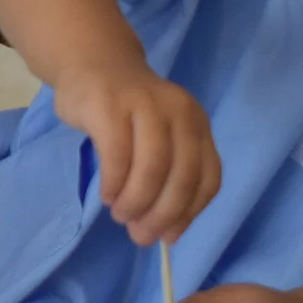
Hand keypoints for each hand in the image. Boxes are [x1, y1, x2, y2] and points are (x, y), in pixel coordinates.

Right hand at [54, 55, 220, 245]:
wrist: (94, 64)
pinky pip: (117, 155)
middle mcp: (179, 111)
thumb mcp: (160, 137)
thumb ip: (167, 177)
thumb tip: (163, 233)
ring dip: (137, 202)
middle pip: (182, 176)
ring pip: (152, 168)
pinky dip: (114, 184)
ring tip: (121, 215)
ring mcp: (145, 105)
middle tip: (140, 235)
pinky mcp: (110, 105)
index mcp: (197, 123)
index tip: (169, 237)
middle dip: (162, 215)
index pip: (208, 178)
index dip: (190, 213)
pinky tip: (107, 196)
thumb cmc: (127, 112)